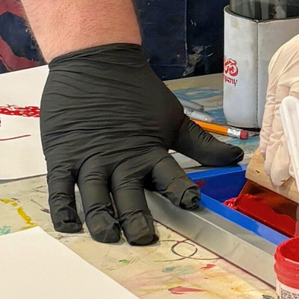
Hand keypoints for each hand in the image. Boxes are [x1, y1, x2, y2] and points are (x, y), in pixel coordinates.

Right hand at [41, 43, 243, 244]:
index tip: (193, 204)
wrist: (96, 59)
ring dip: (101, 218)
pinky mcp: (63, 155)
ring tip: (108, 237)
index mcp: (149, 150)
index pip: (169, 176)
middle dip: (137, 219)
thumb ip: (201, 145)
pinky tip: (69, 225)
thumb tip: (237, 157)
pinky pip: (61, 187)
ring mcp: (90, 158)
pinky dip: (63, 207)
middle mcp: (120, 158)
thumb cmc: (136, 91)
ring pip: (94, 195)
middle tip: (143, 240)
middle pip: (129, 194)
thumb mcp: (174, 117)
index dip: (181, 191)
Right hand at [259, 0, 298, 185]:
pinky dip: (268, 125)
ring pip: (274, 111)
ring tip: (270, 168)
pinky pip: (269, 100)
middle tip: (279, 178)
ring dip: (271, 143)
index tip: (298, 171)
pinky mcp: (276, 66)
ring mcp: (285, 66)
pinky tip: (267, 145)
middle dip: (283, 152)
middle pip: (288, 117)